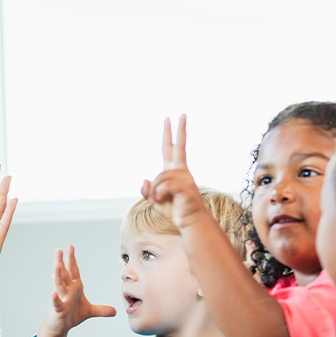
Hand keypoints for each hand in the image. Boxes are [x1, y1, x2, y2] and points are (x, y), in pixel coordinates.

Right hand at [32, 245, 115, 336]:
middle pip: (63, 274)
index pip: (73, 271)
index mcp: (74, 287)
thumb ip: (101, 310)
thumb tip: (115, 311)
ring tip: (56, 264)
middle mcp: (66, 291)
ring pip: (58, 285)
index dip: (72, 259)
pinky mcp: (58, 310)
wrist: (60, 327)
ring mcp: (61, 299)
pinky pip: (57, 303)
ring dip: (57, 275)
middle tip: (59, 250)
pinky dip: (55, 299)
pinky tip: (53, 294)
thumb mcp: (90, 311)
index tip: (70, 247)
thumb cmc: (71, 316)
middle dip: (61, 261)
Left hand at [141, 115, 207, 229]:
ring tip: (160, 201)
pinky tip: (162, 201)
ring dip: (154, 192)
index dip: (170, 134)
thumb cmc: (175, 210)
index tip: (172, 118)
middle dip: (178, 130)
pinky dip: (157, 196)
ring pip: (159, 178)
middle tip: (180, 114)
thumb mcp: (154, 200)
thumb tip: (145, 180)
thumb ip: (147, 190)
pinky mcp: (185, 187)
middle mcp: (181, 171)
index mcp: (175, 171)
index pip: (171, 148)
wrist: (190, 222)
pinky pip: (162, 187)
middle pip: (177, 147)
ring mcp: (184, 178)